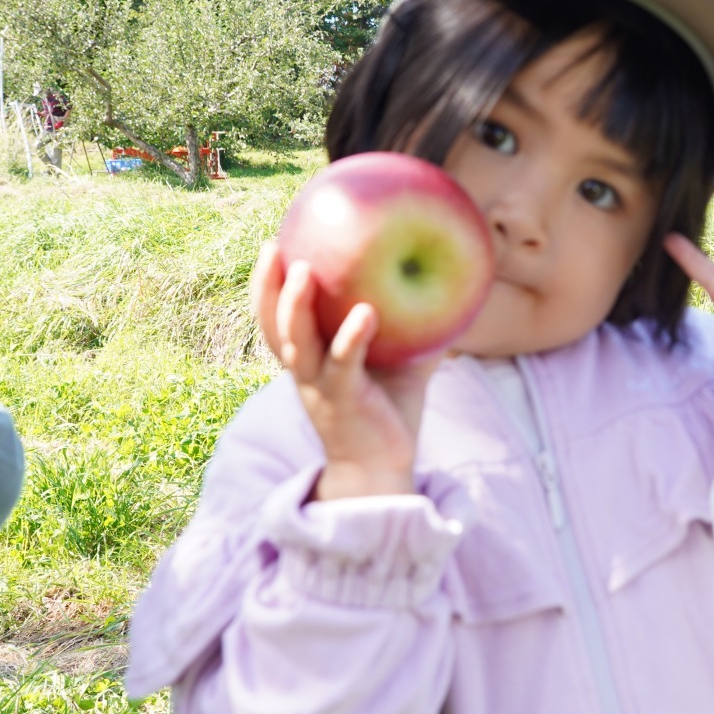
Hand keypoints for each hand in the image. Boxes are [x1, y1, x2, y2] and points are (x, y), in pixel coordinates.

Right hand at [251, 240, 440, 500]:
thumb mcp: (401, 363)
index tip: (273, 245)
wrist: (383, 469)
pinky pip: (343, 365)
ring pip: (296, 344)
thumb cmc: (389, 412)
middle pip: (271, 326)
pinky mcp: (344, 402)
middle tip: (272, 246)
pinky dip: (352, 337)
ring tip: (303, 269)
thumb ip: (414, 328)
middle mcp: (305, 372)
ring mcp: (320, 388)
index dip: (267, 285)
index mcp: (309, 361)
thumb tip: (448, 288)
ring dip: (295, 306)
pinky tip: (366, 312)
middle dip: (265, 286)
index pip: (277, 319)